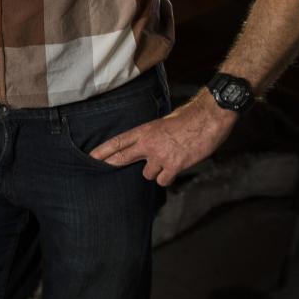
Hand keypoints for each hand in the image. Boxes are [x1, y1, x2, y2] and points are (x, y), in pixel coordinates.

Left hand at [90, 93, 237, 185]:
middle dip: (112, 164)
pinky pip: (162, 180)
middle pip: (122, 157)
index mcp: (144, 130)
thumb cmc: (188, 119)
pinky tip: (174, 169)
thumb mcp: (163, 122)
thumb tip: (145, 146)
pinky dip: (167, 178)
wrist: (208, 118)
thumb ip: (151, 136)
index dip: (103, 150)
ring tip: (167, 160)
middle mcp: (148, 144)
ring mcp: (160, 156)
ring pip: (147, 174)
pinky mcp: (174, 166)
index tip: (91, 157)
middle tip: (103, 169)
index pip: (117, 141)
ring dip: (155, 171)